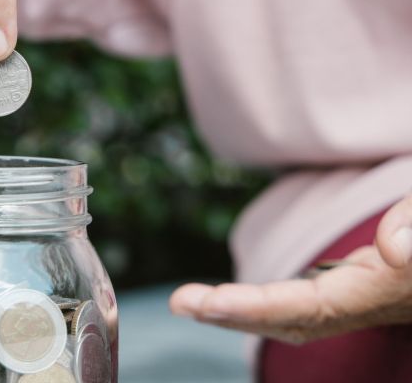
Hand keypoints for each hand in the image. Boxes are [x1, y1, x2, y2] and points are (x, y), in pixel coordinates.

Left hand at [169, 195, 411, 343]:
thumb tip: (393, 250)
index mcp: (393, 288)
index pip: (315, 306)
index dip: (258, 307)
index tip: (204, 304)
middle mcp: (381, 298)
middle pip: (300, 320)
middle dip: (238, 316)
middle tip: (179, 303)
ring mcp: (376, 294)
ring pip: (303, 315)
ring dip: (247, 311)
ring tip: (192, 301)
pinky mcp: (370, 282)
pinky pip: (313, 301)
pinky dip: (272, 301)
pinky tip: (238, 296)